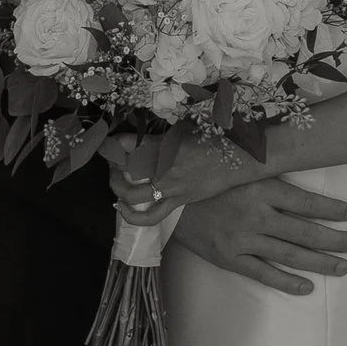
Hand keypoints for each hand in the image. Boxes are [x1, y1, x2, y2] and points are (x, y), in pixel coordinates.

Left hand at [111, 131, 256, 224]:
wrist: (238, 159)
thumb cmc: (213, 138)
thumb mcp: (183, 129)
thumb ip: (159, 136)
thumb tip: (137, 140)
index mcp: (163, 144)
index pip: (125, 143)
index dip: (111, 144)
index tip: (107, 144)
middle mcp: (163, 166)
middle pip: (123, 169)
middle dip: (111, 166)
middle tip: (111, 161)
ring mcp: (170, 187)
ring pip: (131, 194)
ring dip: (117, 188)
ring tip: (115, 182)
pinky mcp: (178, 201)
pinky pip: (151, 216)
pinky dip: (132, 216)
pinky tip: (123, 209)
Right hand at [174, 176, 346, 297]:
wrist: (168, 201)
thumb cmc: (208, 181)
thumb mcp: (240, 167)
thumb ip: (268, 171)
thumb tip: (301, 162)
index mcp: (260, 187)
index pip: (305, 201)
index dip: (331, 209)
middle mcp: (255, 214)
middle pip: (304, 231)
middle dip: (334, 239)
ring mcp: (242, 239)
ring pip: (289, 254)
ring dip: (319, 262)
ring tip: (342, 266)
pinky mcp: (229, 258)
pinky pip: (263, 273)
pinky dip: (286, 281)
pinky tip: (306, 286)